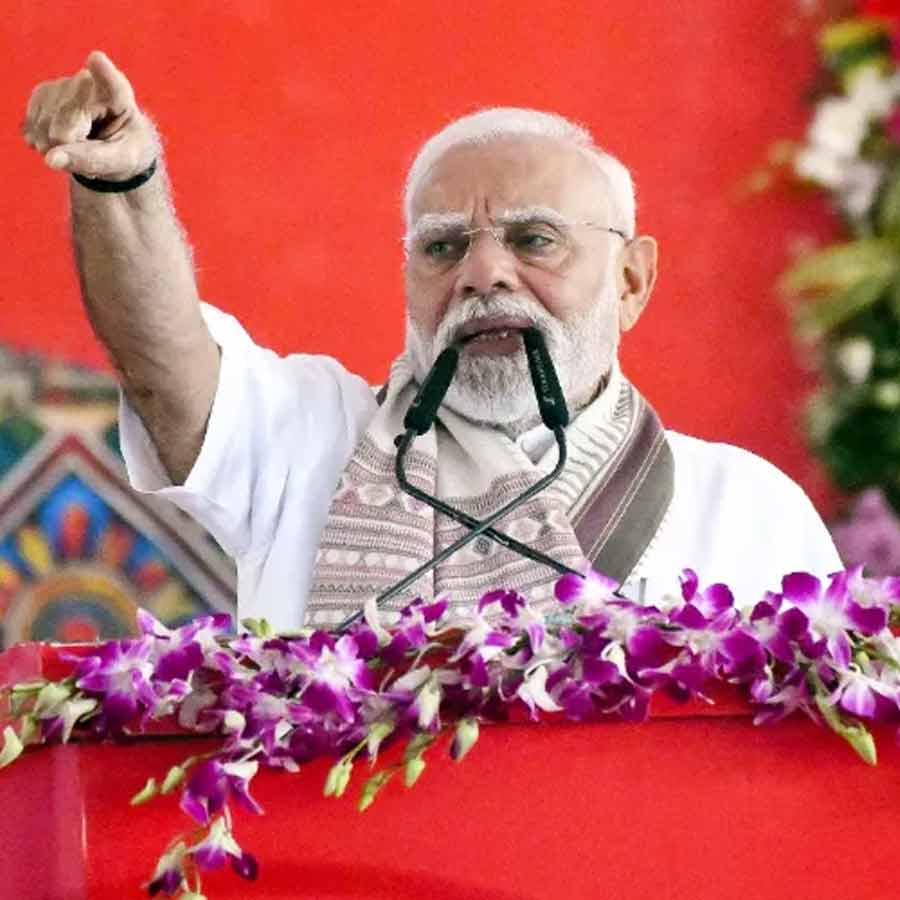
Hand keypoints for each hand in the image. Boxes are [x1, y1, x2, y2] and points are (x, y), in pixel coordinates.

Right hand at [22, 51, 157, 180]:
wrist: (115, 146)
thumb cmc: (125, 151)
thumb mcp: (120, 161)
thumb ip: (91, 160)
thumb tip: (51, 159)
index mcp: (119, 97)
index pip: (111, 83)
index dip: (102, 72)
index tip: (96, 60)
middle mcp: (88, 82)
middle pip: (64, 121)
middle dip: (71, 146)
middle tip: (91, 151)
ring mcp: (61, 86)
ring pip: (43, 125)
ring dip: (57, 146)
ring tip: (80, 145)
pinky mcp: (42, 95)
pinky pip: (32, 126)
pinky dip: (44, 142)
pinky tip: (63, 140)